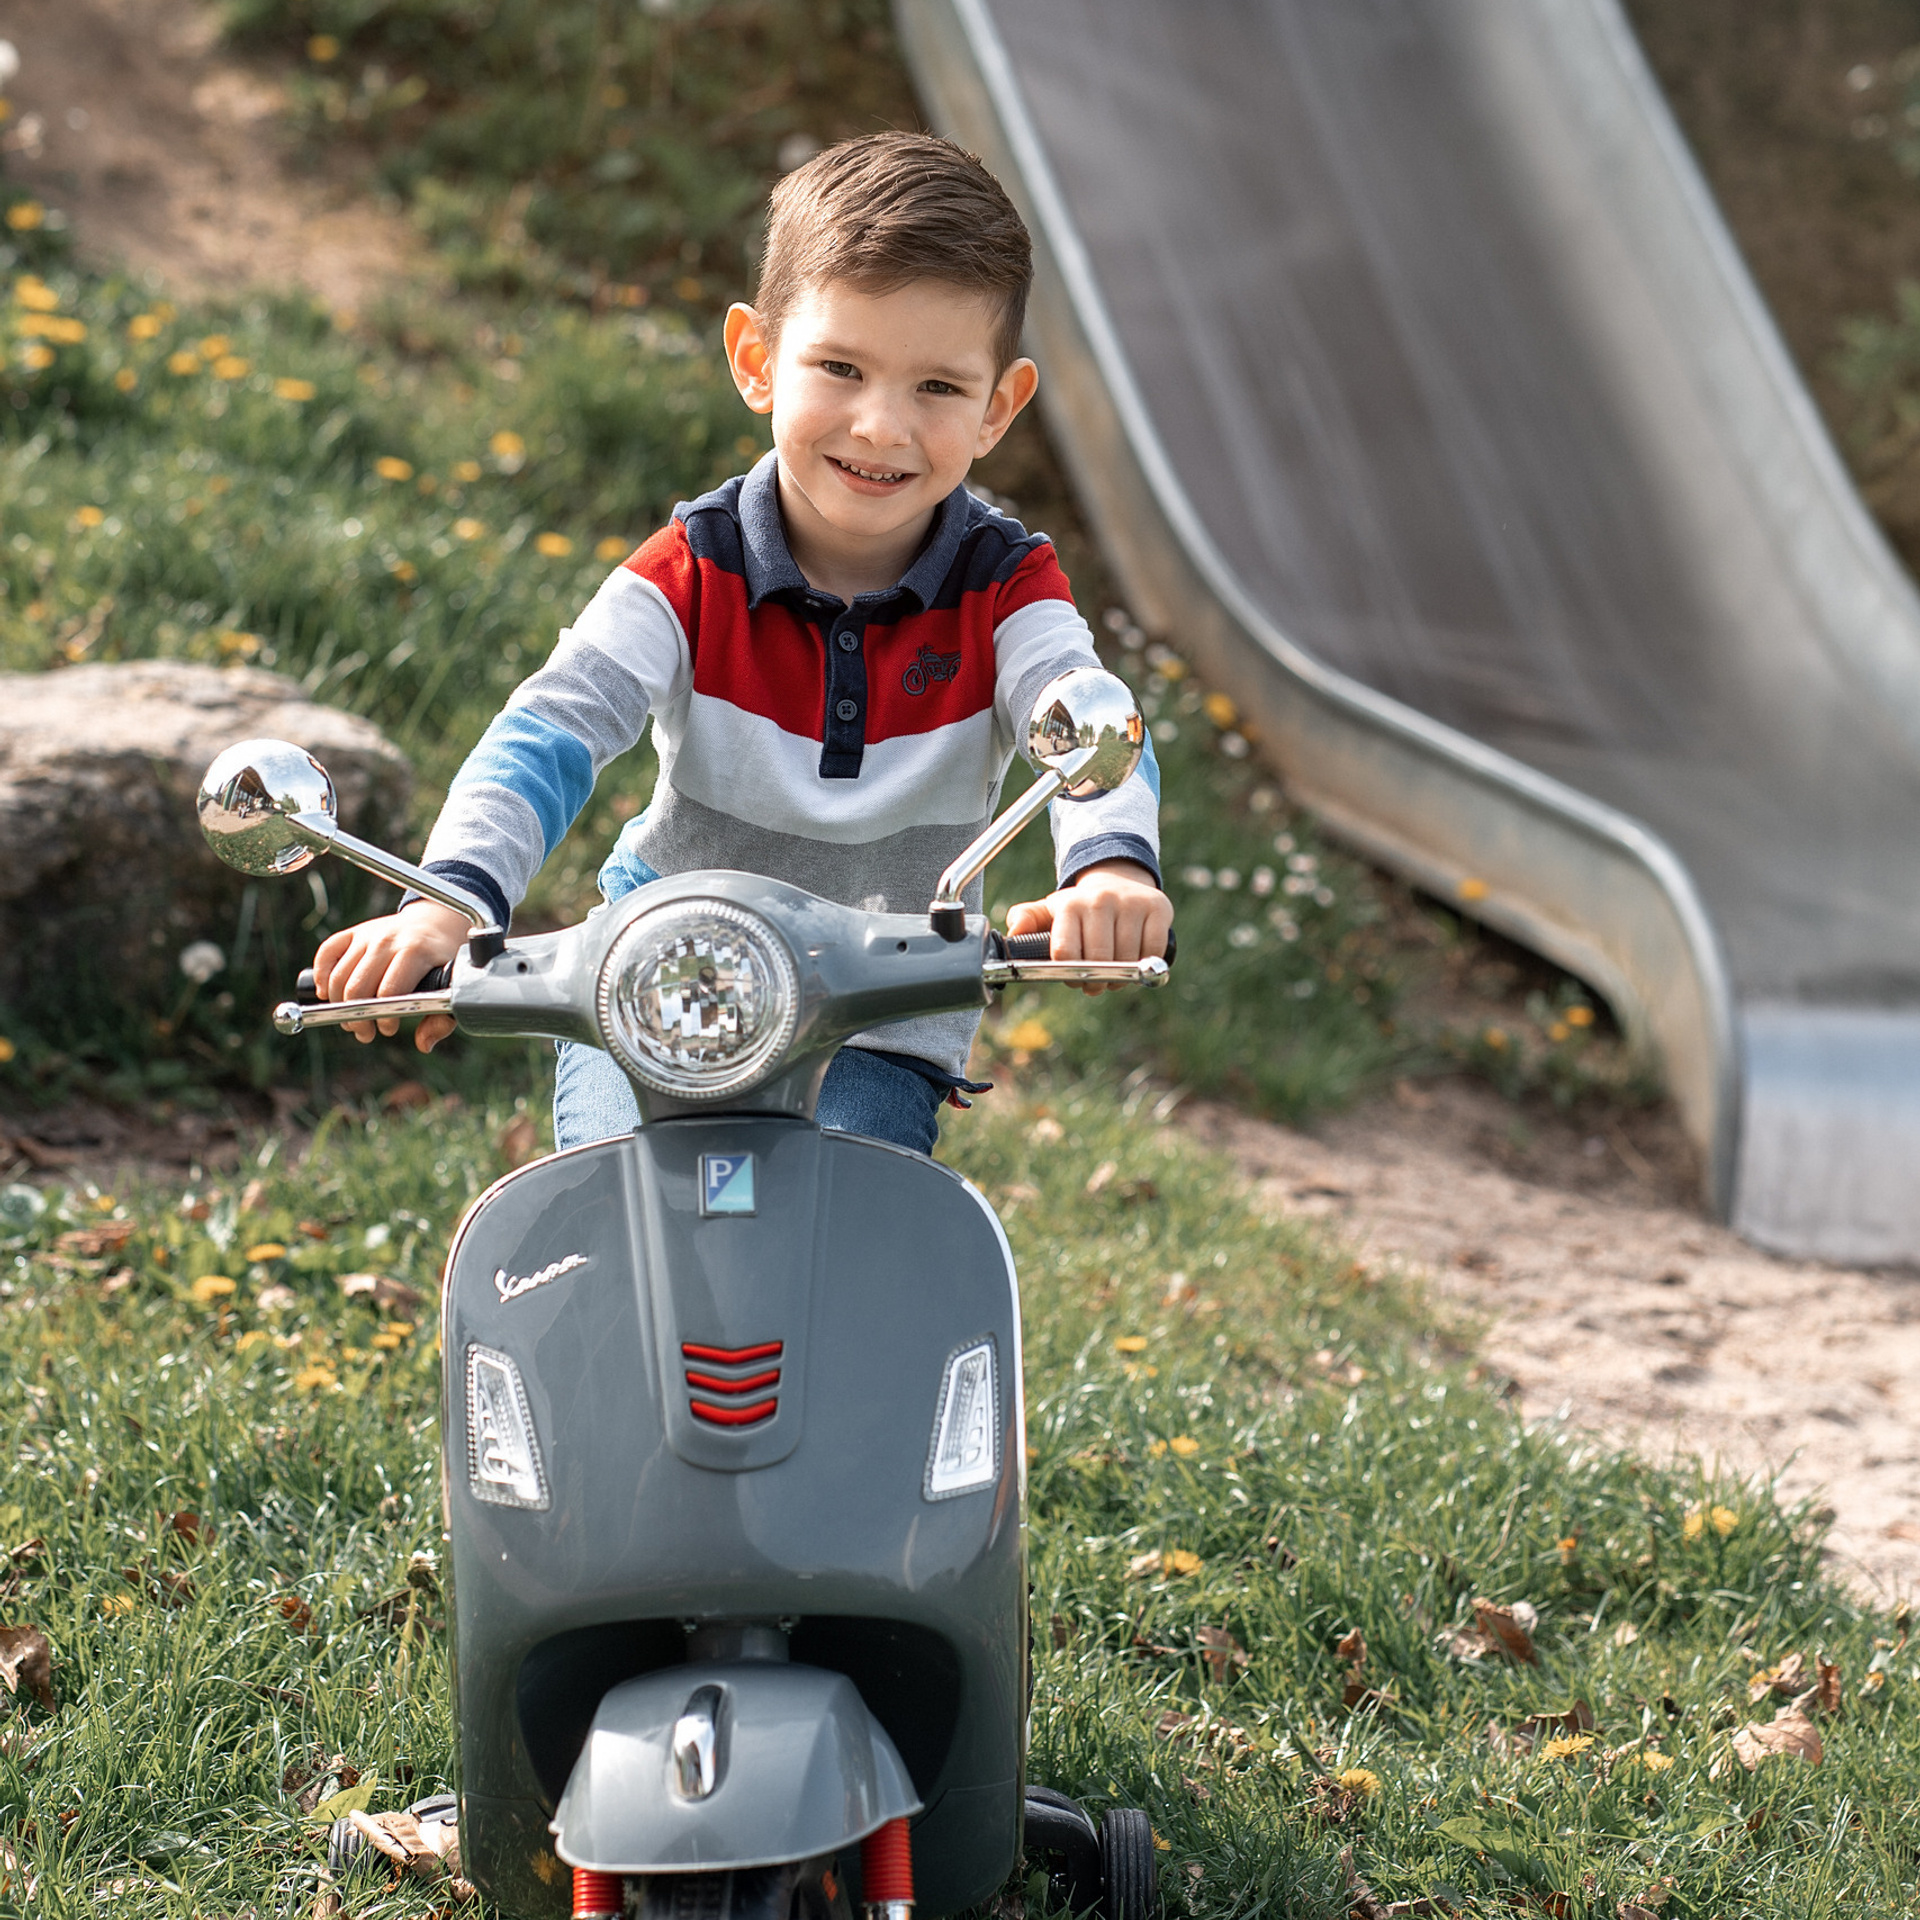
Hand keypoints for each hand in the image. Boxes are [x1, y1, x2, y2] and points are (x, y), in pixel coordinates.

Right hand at [311, 899, 468, 1049]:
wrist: (436, 923)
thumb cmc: (443, 959)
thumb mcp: (451, 986)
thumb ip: (441, 1018)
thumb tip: (423, 1044)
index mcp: (416, 952)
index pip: (388, 991)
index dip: (382, 1017)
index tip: (388, 1029)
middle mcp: (388, 940)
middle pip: (358, 987)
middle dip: (357, 1019)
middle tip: (365, 1032)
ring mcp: (369, 934)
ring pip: (338, 976)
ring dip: (338, 1006)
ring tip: (351, 1021)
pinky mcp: (354, 932)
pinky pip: (326, 952)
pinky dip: (321, 975)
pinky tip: (326, 993)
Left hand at [1005, 858, 1173, 994]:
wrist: (1118, 881)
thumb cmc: (1079, 908)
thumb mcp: (1049, 912)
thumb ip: (1026, 921)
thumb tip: (1014, 932)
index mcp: (1069, 904)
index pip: (1066, 953)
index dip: (1071, 975)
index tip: (1075, 979)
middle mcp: (1100, 899)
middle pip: (1099, 961)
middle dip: (1096, 982)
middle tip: (1095, 985)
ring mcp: (1131, 902)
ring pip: (1128, 960)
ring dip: (1122, 978)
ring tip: (1115, 976)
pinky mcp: (1158, 907)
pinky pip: (1153, 950)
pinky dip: (1146, 965)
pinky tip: (1135, 961)